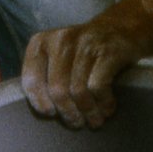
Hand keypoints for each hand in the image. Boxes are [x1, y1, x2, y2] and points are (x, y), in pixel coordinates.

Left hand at [21, 10, 139, 126]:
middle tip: (77, 123)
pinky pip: (98, 87)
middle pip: (57, 90)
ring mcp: (85, 44)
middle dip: (68, 112)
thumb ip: (45, 76)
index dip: (41, 103)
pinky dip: (103, 103)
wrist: (121, 28)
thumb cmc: (84, 52)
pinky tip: (107, 109)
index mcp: (41, 42)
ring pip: (78, 91)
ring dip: (88, 112)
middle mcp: (61, 40)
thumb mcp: (57, 56)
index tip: (52, 114)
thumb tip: (45, 111)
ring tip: (94, 120)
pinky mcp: (107, 52)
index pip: (31, 80)